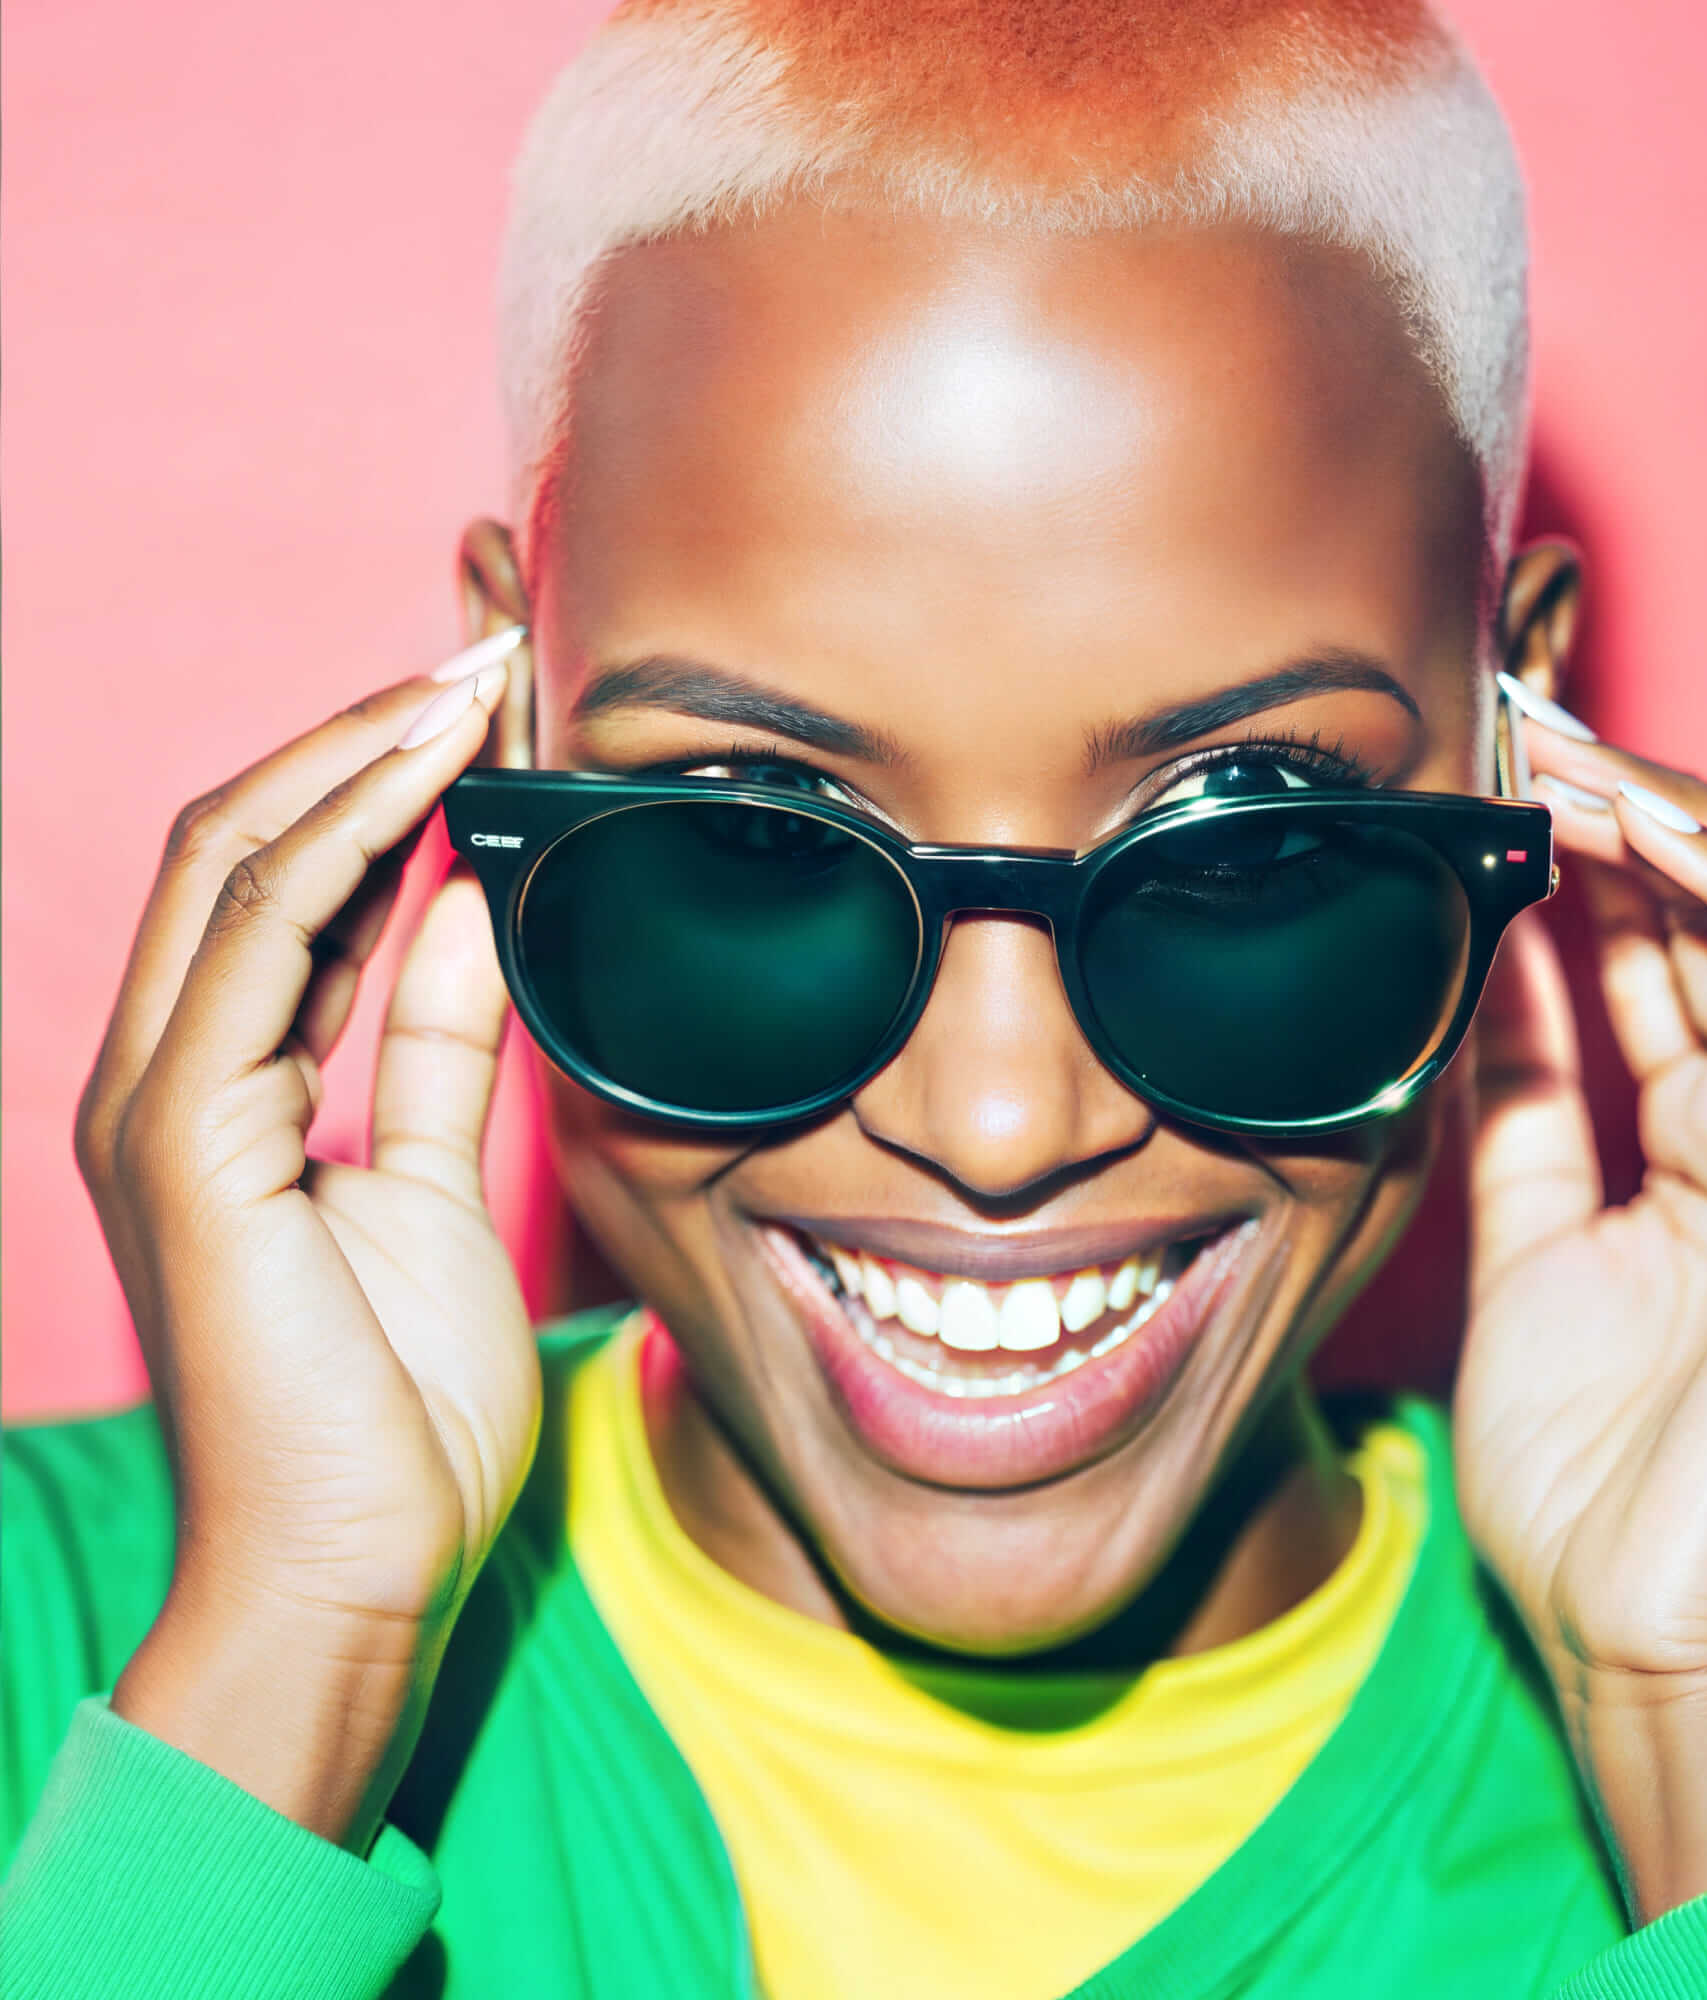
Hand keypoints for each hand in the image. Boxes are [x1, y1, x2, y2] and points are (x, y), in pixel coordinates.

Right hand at [75, 645, 539, 1845]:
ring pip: (236, 866)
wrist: (352, 1565)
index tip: (480, 704)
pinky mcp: (182, 1143)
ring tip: (466, 680)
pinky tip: (433, 785)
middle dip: (363, 735)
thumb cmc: (392, 1400)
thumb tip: (476, 905)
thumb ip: (442, 1043)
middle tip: (480, 653)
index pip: (288, 883)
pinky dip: (342, 848)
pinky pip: (259, 949)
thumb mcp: (437, 1182)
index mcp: (225, 1084)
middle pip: (246, 841)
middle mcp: (170, 1072)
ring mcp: (158, 1102)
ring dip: (354, 757)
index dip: (376, 778)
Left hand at [1452, 715, 1706, 1920]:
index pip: (1660, 943)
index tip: (1489, 768)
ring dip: (1672, 819)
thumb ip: (1526, 1094)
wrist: (1627, 1618)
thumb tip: (1491, 960)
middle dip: (1625, 802)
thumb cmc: (1582, 1455)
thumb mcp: (1524, 1226)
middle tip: (1516, 719)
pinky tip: (1648, 830)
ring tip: (1561, 748)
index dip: (1587, 845)